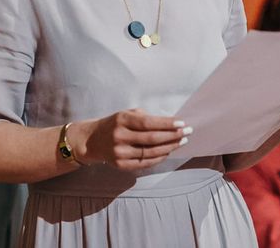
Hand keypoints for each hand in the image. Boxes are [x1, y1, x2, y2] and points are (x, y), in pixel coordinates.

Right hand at [68, 109, 191, 169]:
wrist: (92, 140)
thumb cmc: (114, 124)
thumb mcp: (126, 114)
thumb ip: (145, 117)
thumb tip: (169, 123)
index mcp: (122, 120)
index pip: (148, 123)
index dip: (167, 124)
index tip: (182, 123)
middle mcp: (120, 136)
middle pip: (152, 139)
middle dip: (173, 136)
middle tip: (187, 132)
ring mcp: (120, 153)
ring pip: (151, 152)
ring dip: (170, 147)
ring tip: (181, 141)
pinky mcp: (121, 165)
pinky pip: (145, 163)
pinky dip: (160, 157)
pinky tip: (169, 151)